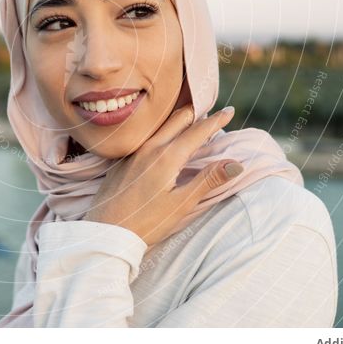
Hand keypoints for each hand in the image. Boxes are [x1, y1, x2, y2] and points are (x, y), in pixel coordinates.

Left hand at [83, 105, 243, 246]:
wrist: (105, 232)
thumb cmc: (146, 222)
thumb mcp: (181, 204)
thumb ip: (208, 180)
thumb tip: (236, 164)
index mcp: (167, 156)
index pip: (197, 131)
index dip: (216, 120)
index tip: (230, 111)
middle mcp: (149, 147)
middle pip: (178, 119)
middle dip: (197, 112)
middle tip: (213, 111)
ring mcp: (133, 152)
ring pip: (160, 126)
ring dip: (179, 120)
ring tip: (192, 121)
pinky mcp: (121, 160)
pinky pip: (145, 136)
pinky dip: (161, 131)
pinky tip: (162, 140)